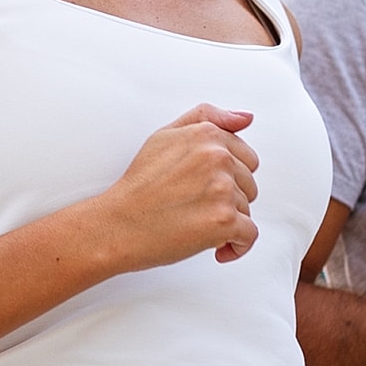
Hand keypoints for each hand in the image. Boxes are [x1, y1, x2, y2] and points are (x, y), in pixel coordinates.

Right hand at [91, 104, 260, 269]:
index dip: (228, 178)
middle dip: (229, 199)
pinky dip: (236, 246)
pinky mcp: (224, 221)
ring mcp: (223, 189)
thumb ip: (208, 118)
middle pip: (249, 185)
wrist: (117, 225)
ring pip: (247, 210)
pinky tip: (217, 247)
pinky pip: (249, 236)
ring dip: (227, 222)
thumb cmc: (138, 186)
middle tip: (196, 206)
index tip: (208, 189)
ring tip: (196, 223)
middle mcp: (218, 158)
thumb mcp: (165, 136)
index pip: (246, 158)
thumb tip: (245, 118)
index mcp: (206, 135)